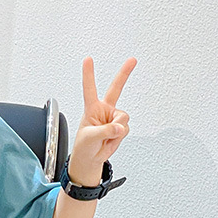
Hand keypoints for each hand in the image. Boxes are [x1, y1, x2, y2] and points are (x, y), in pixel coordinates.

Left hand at [69, 56, 136, 180]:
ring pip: (123, 117)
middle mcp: (104, 110)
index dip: (89, 74)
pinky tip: (111, 139)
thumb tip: (119, 127)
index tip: (88, 59)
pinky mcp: (121, 127)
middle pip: (116, 88)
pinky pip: (125, 129)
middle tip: (132, 60)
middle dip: (124, 73)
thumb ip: (104, 131)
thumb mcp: (89, 138)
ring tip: (106, 137)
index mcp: (91, 109)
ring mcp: (114, 118)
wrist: (91, 158)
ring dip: (116, 129)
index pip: (89, 89)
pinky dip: (119, 136)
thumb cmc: (84, 146)